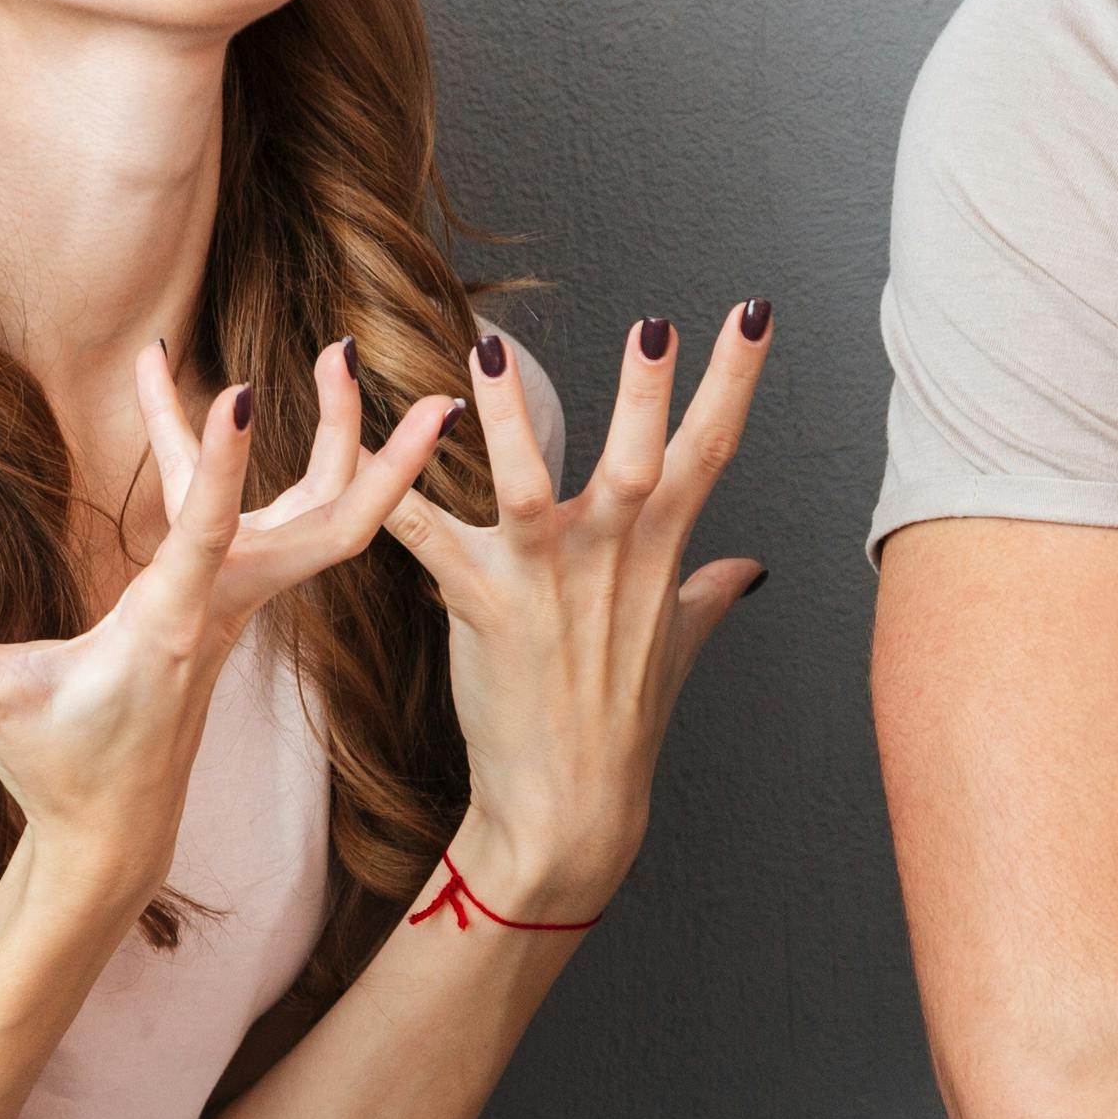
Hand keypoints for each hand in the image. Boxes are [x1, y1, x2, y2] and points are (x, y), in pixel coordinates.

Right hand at [0, 343, 456, 933]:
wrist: (115, 832)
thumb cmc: (58, 769)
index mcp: (170, 626)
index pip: (207, 535)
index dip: (225, 466)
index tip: (247, 392)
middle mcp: (221, 609)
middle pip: (328, 526)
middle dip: (379, 458)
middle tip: (434, 390)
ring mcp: (234, 605)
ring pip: (311, 513)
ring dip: (337, 438)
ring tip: (338, 350)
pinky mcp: (225, 601)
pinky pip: (262, 517)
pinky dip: (255, 458)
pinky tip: (209, 391)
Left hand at [380, 305, 775, 921]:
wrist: (570, 807)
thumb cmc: (622, 723)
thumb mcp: (676, 648)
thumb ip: (708, 592)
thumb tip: (751, 568)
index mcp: (661, 552)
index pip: (713, 447)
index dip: (736, 377)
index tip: (755, 311)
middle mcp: (610, 558)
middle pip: (640, 461)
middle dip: (649, 392)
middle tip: (657, 322)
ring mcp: (545, 582)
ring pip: (526, 484)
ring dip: (506, 418)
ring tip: (488, 350)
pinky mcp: (480, 607)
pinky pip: (426, 538)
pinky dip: (392, 495)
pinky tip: (361, 444)